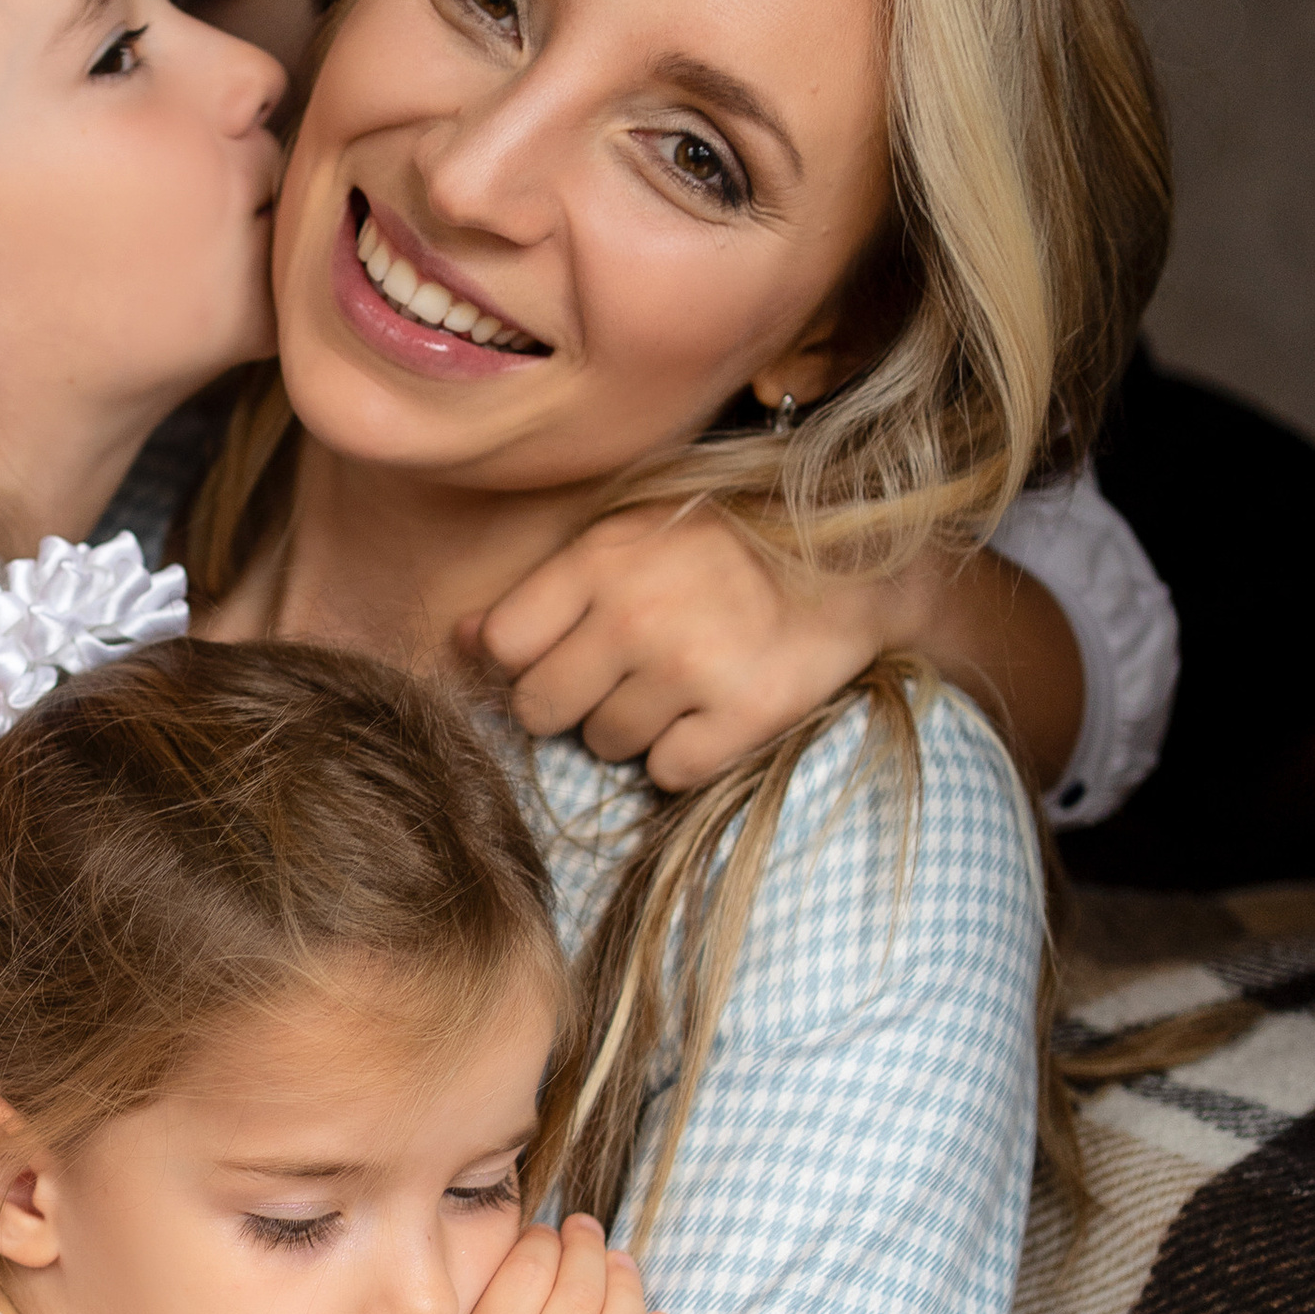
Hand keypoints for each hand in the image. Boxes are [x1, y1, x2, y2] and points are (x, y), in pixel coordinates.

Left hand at [482, 501, 906, 789]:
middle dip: (568, 704)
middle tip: (620, 676)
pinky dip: (686, 754)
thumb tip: (459, 642)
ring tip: (680, 681)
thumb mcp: (626, 541)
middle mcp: (637, 614)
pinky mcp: (742, 717)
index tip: (559, 656)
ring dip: (632, 728)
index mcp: (600, 560)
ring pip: (603, 745)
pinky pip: (667, 772)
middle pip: (539, 708)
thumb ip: (542, 593)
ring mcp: (691, 668)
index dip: (522, 662)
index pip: (502, 646)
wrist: (855, 566)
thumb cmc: (721, 550)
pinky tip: (712, 710)